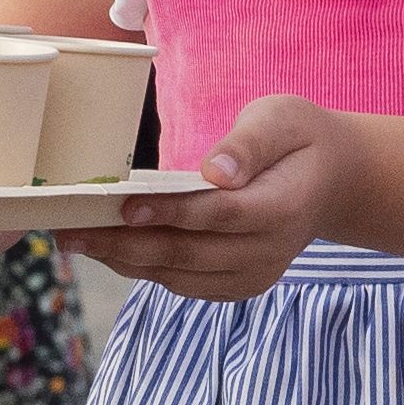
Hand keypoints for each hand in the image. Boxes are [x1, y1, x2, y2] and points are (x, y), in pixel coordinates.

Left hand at [71, 91, 352, 299]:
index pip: (221, 216)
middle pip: (191, 254)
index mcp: (284, 206)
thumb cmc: (298, 139)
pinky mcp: (240, 284)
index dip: (172, 214)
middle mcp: (271, 251)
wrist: (333, 181)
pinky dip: (145, 270)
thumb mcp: (282, 119)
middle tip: (70, 230)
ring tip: (75, 241)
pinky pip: (185, 285)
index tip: (124, 206)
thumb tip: (216, 172)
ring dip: (125, 261)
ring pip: (181, 276)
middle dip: (125, 244)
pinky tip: (110, 251)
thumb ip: (250, 142)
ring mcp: (256, 274)